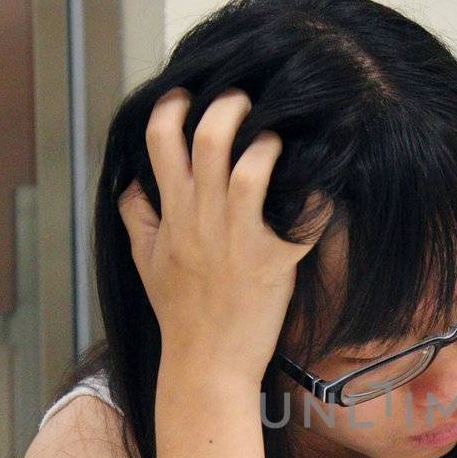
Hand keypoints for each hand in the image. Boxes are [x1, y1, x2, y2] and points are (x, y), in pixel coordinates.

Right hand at [119, 86, 329, 379]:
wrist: (206, 365)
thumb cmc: (179, 313)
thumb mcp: (145, 262)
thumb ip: (137, 217)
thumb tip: (131, 183)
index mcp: (173, 213)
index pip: (161, 141)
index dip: (173, 106)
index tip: (188, 92)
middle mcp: (203, 220)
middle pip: (211, 139)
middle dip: (230, 105)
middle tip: (246, 99)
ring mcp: (239, 241)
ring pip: (251, 172)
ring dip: (269, 143)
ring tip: (279, 137)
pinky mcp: (275, 263)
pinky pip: (301, 220)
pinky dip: (318, 197)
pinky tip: (326, 182)